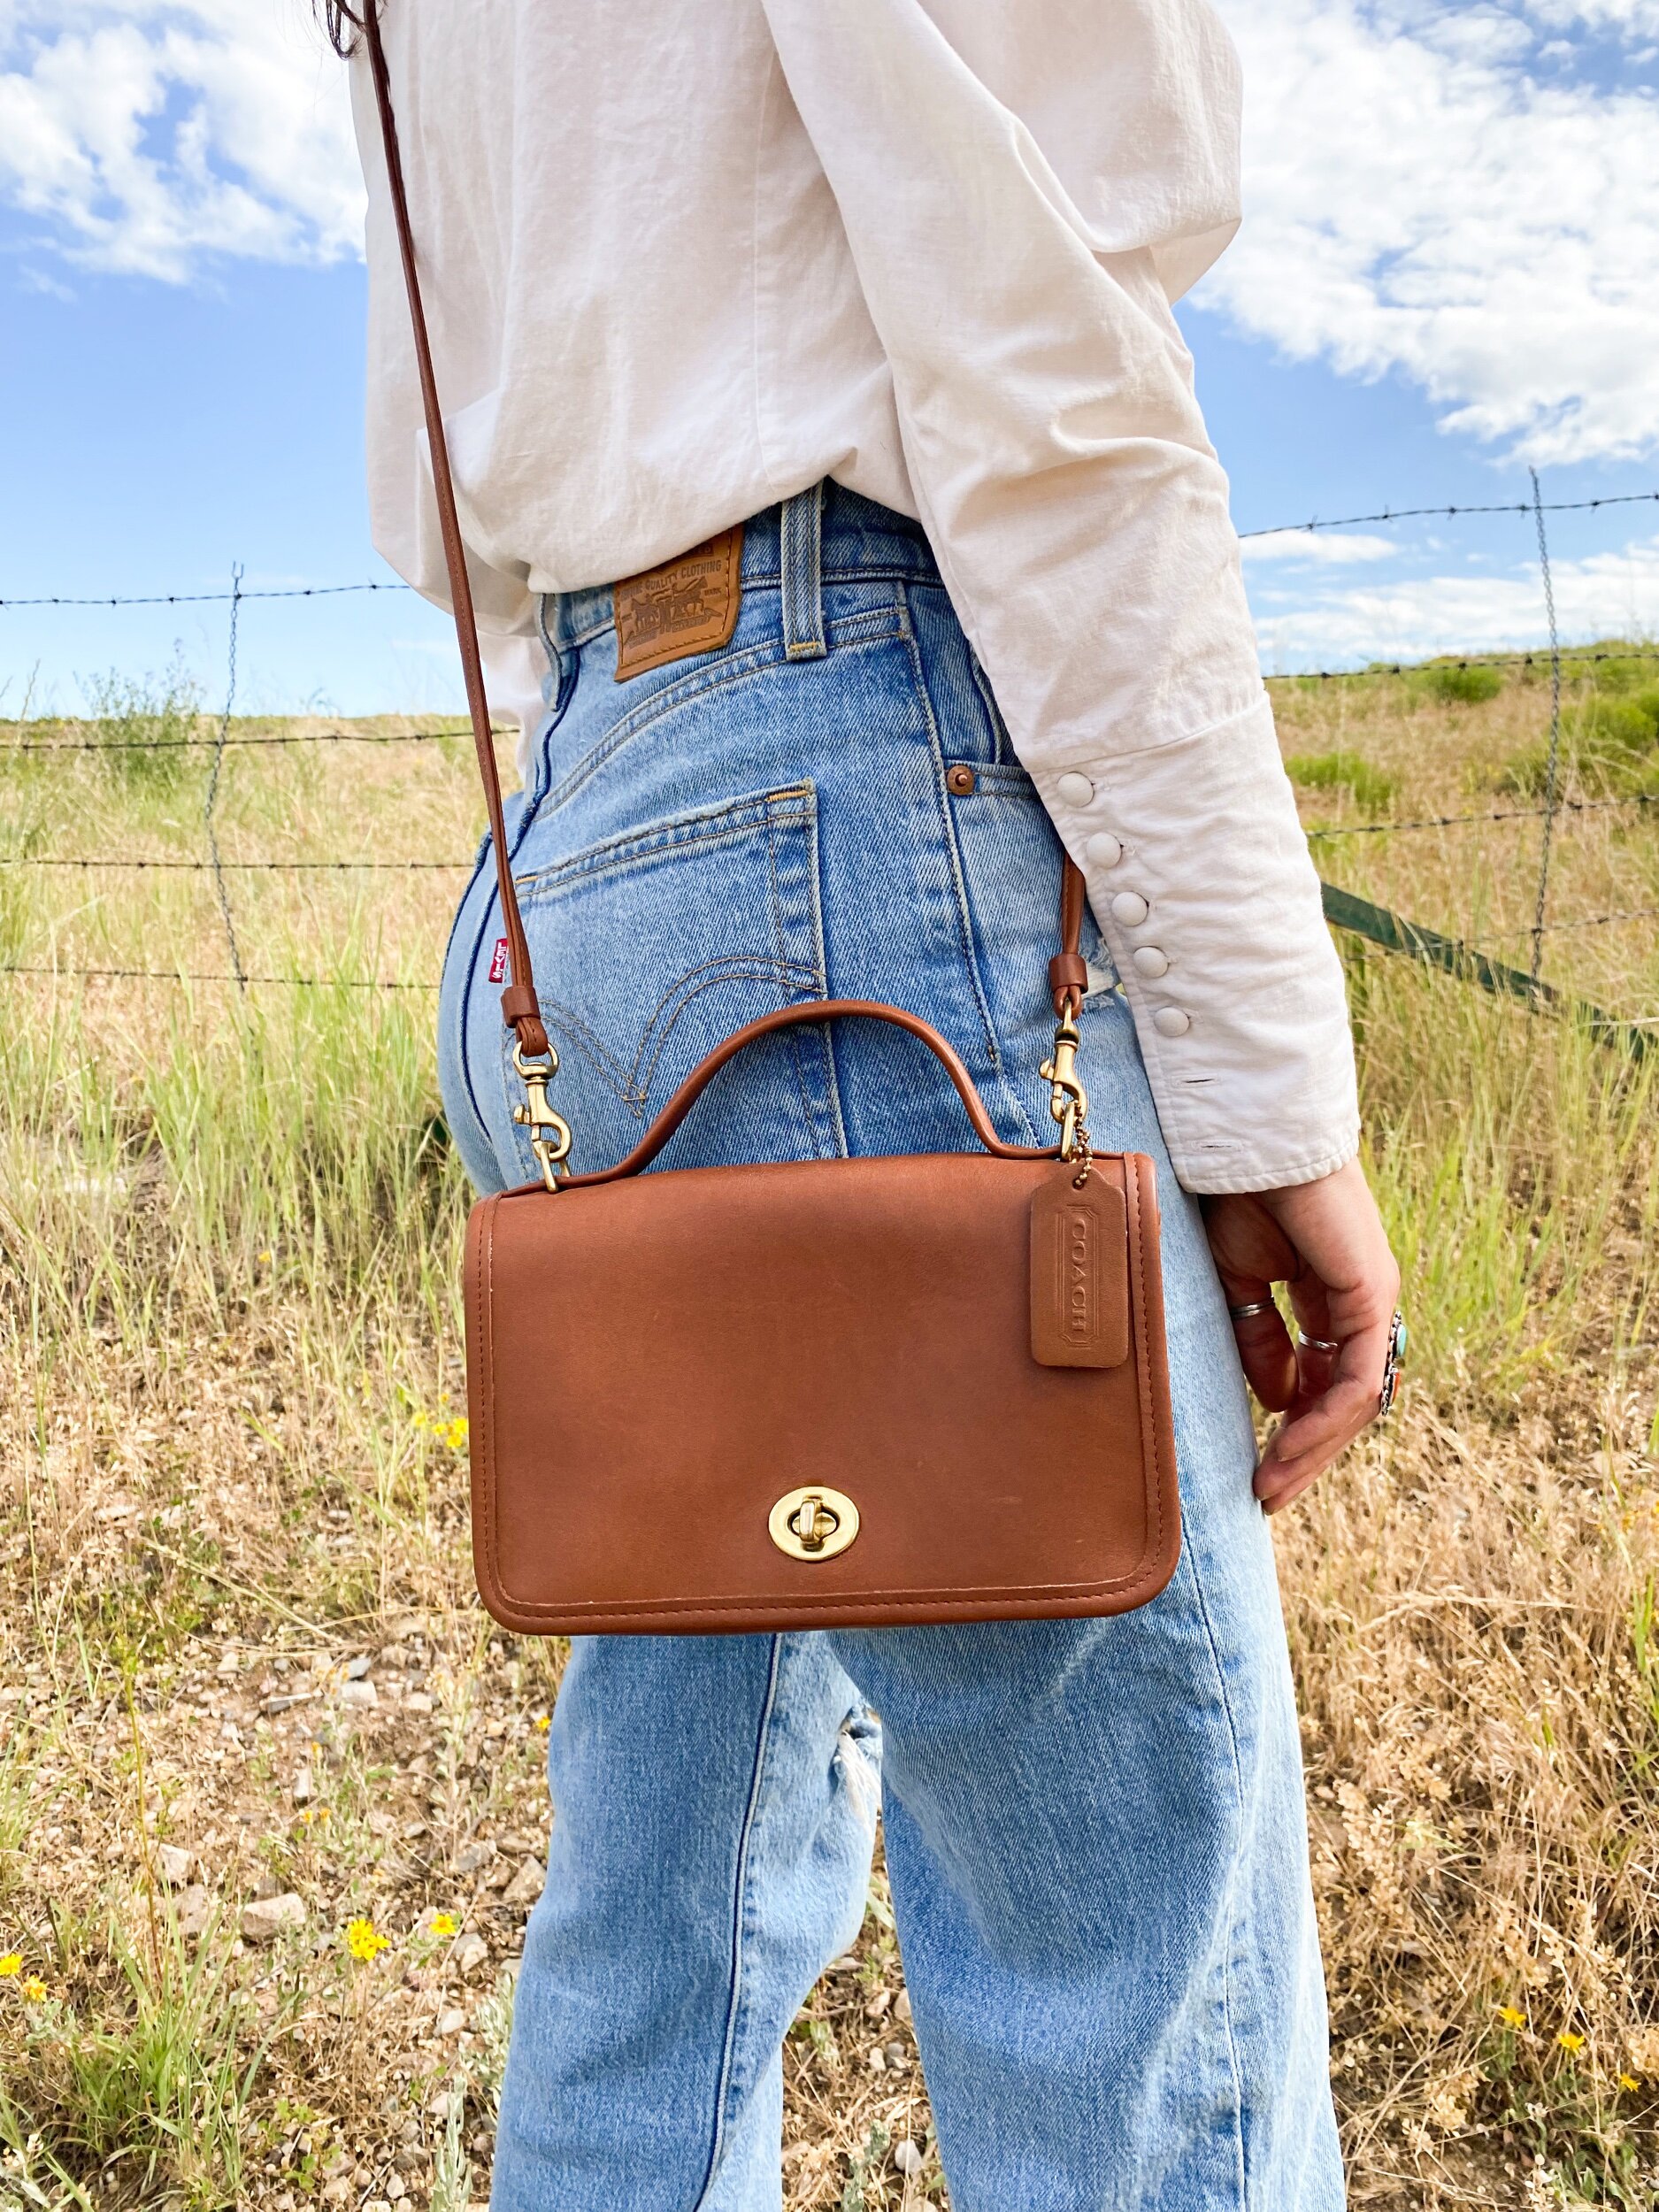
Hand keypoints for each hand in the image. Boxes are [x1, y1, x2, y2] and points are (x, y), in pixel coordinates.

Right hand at [1200, 1157, 1400, 1514]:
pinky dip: (1325, 1419)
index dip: (1294, 1428)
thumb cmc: (1234, 1194)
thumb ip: (1259, 1341)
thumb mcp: (1239, 1283)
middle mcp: (1360, 1303)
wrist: (1243, 1142)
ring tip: (1271, 1486)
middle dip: (1306, 1453)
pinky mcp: (1373, 1296)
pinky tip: (1288, 1444)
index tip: (1255, 1467)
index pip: (1325, 1379)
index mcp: (1329, 1296)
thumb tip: (1276, 1402)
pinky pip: (1358, 1378)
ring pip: (1357, 1399)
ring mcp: (1373, 1300)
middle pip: (1346, 1399)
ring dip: (1314, 1450)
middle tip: (1267, 1495)